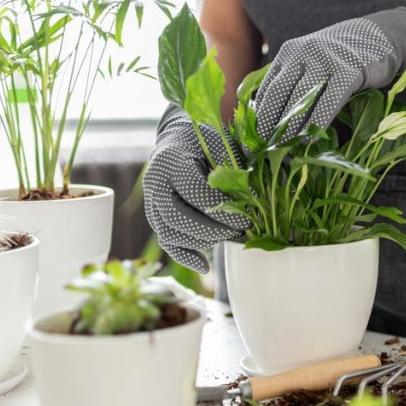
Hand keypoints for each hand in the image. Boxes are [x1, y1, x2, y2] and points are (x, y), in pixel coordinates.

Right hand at [143, 108, 250, 271]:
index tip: (247, 219)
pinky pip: (166, 242)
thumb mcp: (222, 146)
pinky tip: (205, 267)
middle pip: (177, 218)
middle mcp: (154, 183)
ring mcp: (151, 202)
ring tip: (229, 236)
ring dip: (202, 241)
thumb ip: (232, 171)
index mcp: (171, 162)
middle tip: (239, 230)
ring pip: (170, 233)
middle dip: (212, 229)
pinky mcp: (156, 217)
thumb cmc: (206, 141)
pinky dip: (185, 255)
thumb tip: (253, 201)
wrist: (179, 139)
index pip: (194, 193)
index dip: (222, 210)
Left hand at [254, 7, 405, 140]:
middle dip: (269, 122)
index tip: (254, 136)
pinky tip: (309, 139)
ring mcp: (326, 60)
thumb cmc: (343, 57)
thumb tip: (271, 115)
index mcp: (290, 51)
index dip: (259, 114)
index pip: (268, 86)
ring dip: (290, 126)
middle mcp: (304, 52)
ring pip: (301, 98)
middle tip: (263, 146)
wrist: (380, 37)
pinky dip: (317, 122)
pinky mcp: (349, 71)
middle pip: (280, 92)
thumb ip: (294, 80)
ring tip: (283, 147)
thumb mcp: (313, 61)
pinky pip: (328, 101)